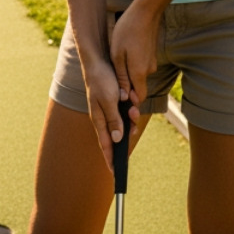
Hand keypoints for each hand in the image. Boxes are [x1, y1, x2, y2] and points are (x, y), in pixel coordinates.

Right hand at [81, 55, 125, 173]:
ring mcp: (109, 110)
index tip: (115, 173)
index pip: (106, 145)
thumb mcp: (109, 101)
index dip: (110, 159)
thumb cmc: (101, 80)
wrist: (99, 60)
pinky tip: (131, 100)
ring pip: (124, 122)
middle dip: (128, 132)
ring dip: (131, 117)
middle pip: (118, 134)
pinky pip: (125, 111)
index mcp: (99, 120)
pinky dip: (130, 108)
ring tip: (133, 107)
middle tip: (134, 121)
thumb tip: (117, 139)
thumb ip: (113, 120)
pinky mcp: (114, 102)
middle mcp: (104, 117)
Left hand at [108, 0, 160, 115]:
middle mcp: (148, 70)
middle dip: (129, 90)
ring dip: (130, 75)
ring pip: (140, 75)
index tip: (121, 104)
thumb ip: (121, 77)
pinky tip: (125, 54)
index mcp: (139, 73)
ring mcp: (151, 61)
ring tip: (116, 65)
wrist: (146, 11)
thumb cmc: (127, 31)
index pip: (139, 98)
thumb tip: (124, 97)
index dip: (131, 103)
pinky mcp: (151, 54)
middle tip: (115, 86)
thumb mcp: (117, 54)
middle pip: (139, 88)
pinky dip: (134, 65)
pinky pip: (142, 66)